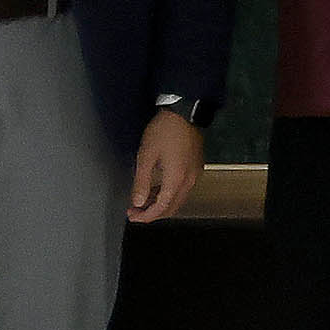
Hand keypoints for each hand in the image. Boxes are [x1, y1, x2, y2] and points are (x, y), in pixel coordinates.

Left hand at [127, 110, 204, 224]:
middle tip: (135, 211)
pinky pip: (183, 189)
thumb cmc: (163, 132)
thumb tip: (137, 202)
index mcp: (176, 180)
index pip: (162, 208)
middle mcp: (189, 181)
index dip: (146, 216)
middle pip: (172, 207)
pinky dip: (169, 194)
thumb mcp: (146, 156)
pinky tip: (157, 189)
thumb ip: (142, 182)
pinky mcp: (196, 167)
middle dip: (153, 213)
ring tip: (142, 201)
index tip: (133, 216)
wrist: (185, 113)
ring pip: (178, 199)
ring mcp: (195, 174)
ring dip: (161, 204)